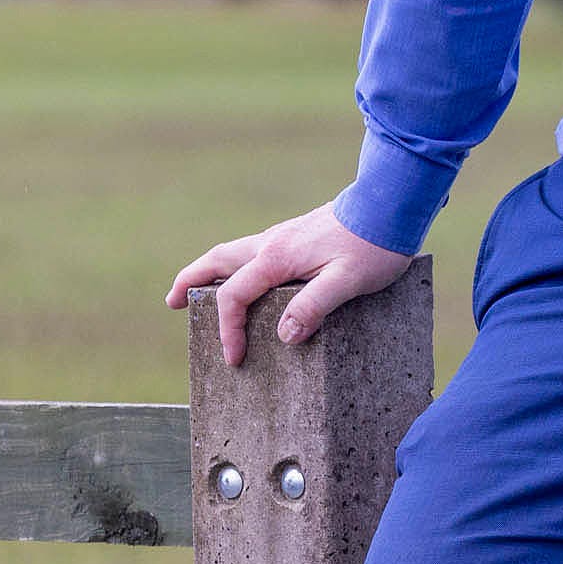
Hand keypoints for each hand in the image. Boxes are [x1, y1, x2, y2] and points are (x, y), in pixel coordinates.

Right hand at [166, 203, 413, 367]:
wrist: (390, 204)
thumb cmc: (374, 245)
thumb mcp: (348, 281)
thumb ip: (314, 307)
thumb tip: (284, 336)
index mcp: (278, 257)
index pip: (235, 295)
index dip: (228, 330)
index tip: (233, 358)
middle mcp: (272, 243)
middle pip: (218, 260)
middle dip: (191, 280)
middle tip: (171, 302)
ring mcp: (283, 236)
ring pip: (234, 252)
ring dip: (210, 271)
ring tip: (197, 290)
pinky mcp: (296, 235)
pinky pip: (254, 252)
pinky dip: (236, 266)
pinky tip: (248, 278)